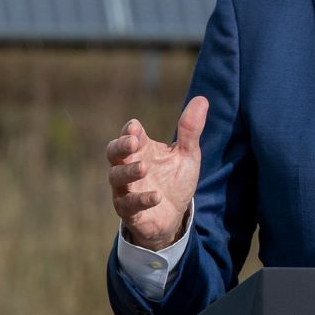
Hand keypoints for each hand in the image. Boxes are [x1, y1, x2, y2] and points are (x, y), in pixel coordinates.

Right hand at [106, 97, 207, 250]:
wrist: (175, 216)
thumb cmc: (175, 181)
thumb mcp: (187, 155)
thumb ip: (190, 130)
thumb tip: (202, 99)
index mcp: (141, 149)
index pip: (129, 134)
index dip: (130, 130)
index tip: (135, 127)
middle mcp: (128, 167)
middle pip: (113, 152)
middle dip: (120, 146)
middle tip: (133, 142)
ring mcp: (126, 189)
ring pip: (116, 177)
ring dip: (128, 171)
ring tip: (144, 167)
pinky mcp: (130, 211)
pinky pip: (128, 205)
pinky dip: (141, 199)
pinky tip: (156, 196)